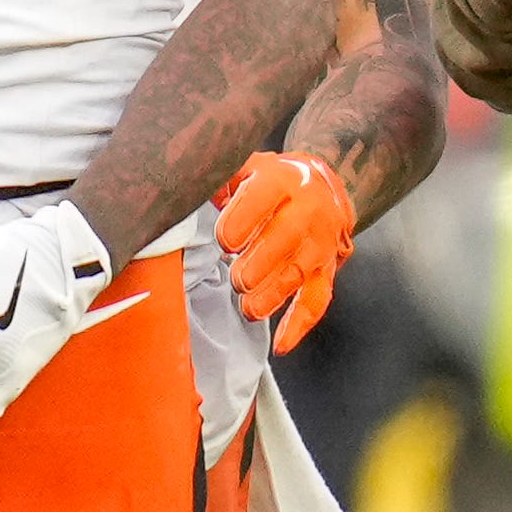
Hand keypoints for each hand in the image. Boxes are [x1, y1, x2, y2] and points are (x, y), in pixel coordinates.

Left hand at [214, 153, 355, 355]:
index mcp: (282, 181)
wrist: (324, 187)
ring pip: (296, 274)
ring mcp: (319, 243)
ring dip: (270, 297)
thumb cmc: (272, 181)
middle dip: (256, 265)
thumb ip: (216, 178)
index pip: (260, 201)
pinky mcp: (325, 270)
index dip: (238, 225)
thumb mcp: (245, 167)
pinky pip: (316, 300)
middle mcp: (307, 211)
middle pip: (283, 240)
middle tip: (237, 278)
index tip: (224, 241)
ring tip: (248, 308)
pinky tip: (281, 344)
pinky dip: (298, 325)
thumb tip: (186, 191)